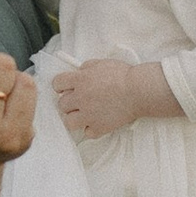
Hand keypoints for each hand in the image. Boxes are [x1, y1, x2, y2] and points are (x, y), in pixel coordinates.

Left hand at [54, 56, 179, 137]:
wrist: (139, 91)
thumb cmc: (123, 75)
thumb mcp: (101, 63)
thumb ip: (86, 67)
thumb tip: (78, 73)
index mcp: (80, 80)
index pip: (56, 84)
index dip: (61, 86)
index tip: (65, 88)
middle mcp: (80, 98)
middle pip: (61, 104)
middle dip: (69, 102)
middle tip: (79, 101)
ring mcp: (89, 115)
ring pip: (69, 122)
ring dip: (75, 118)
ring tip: (85, 114)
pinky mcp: (99, 127)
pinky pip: (87, 133)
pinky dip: (91, 129)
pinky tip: (98, 122)